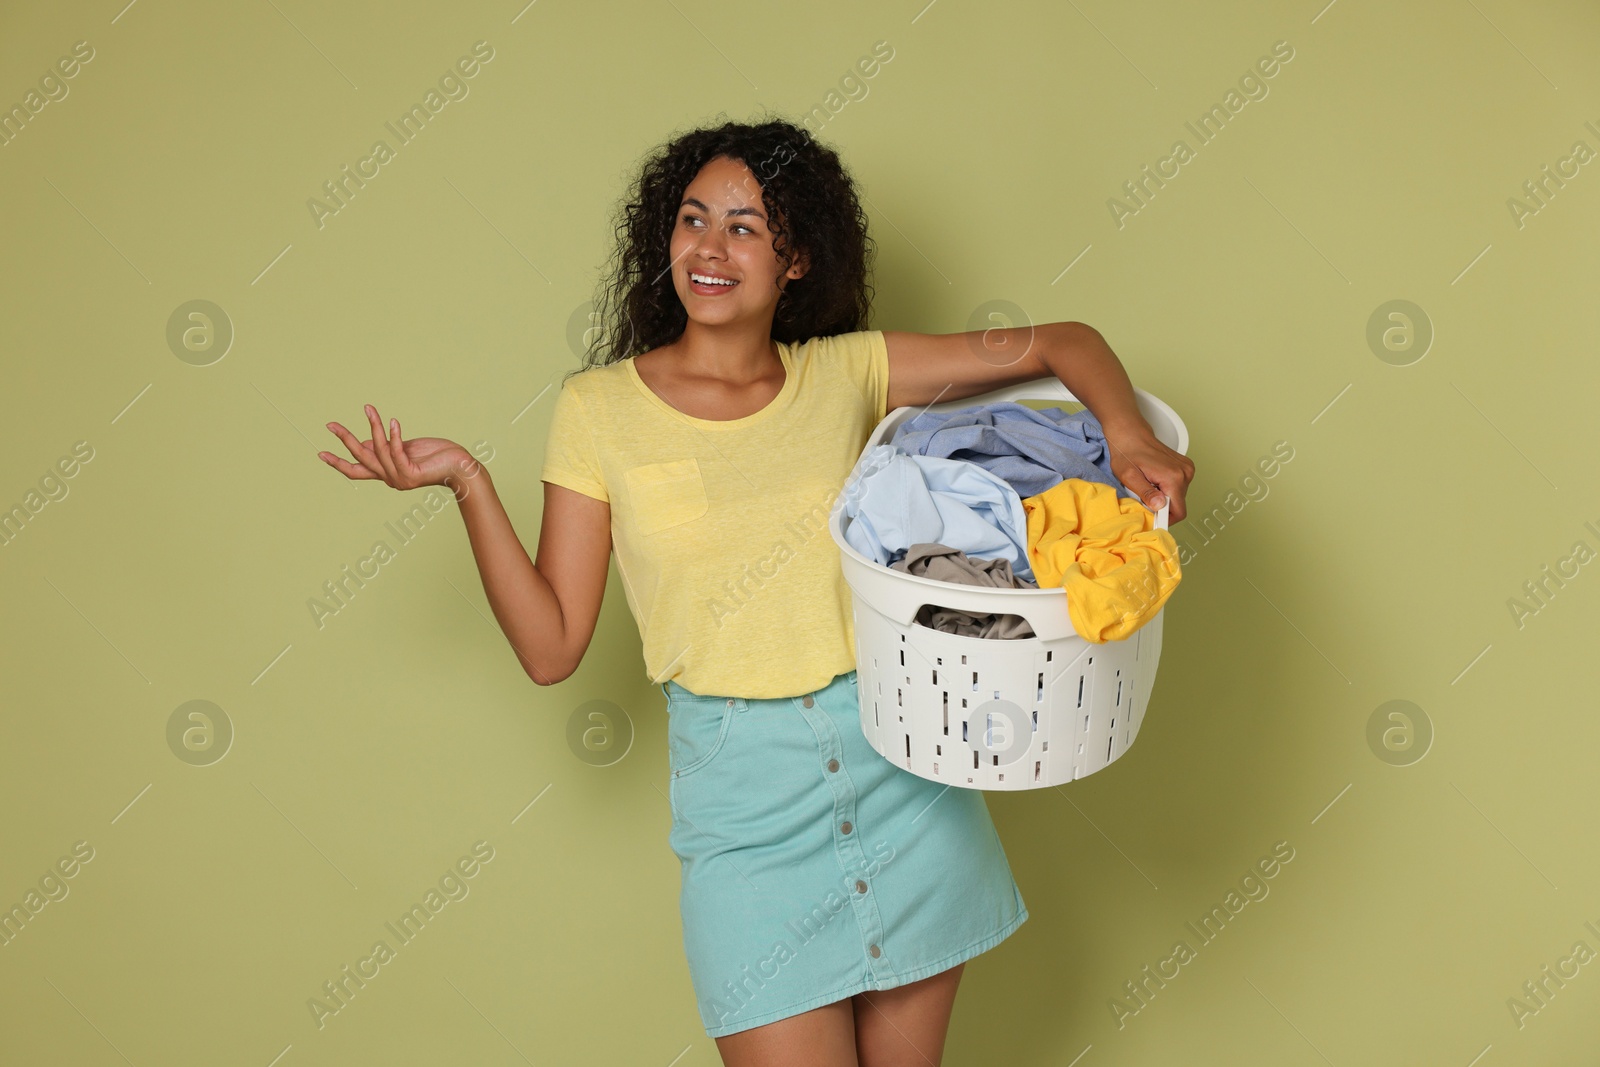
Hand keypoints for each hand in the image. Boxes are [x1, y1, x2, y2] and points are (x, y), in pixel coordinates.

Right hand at [318, 404, 479, 496]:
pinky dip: (394, 436)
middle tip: (330, 424)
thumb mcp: (406, 448)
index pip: (356, 470)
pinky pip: (396, 452)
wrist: (461, 467)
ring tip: (369, 409)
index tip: (320, 453)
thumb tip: (364, 441)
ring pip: (378, 450)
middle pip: (360, 459)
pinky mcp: (411, 474)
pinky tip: (394, 421)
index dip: (338, 462)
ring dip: (373, 427)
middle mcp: (390, 479)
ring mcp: (400, 479)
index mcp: (386, 473)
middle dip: (344, 440)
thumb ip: (386, 447)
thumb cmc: (436, 455)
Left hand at [1103, 422, 1193, 522]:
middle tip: (1144, 496)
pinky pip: (1179, 487)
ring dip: (1164, 497)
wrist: (1130, 434)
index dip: (1165, 519)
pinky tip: (1154, 479)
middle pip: (1178, 505)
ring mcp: (1187, 469)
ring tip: (1148, 485)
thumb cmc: (1126, 453)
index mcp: (1173, 477)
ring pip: (1178, 496)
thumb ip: (1146, 493)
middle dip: (1162, 506)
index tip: (1152, 517)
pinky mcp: (1185, 466)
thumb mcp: (1129, 476)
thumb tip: (1160, 506)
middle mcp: (1185, 473)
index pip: (1178, 512)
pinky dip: (1167, 488)